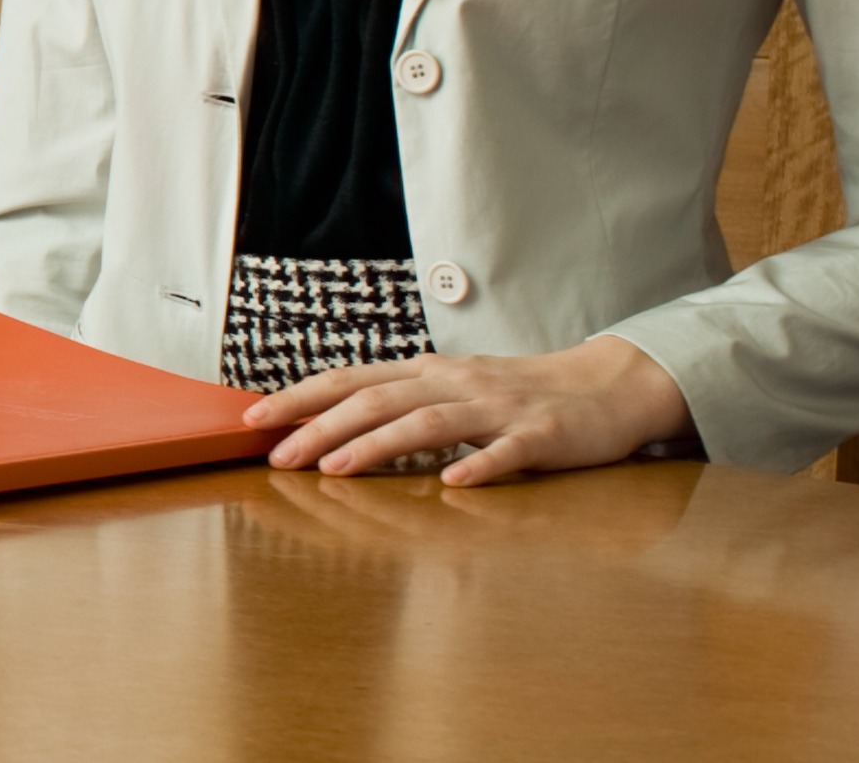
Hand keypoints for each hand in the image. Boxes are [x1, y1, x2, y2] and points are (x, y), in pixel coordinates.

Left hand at [250, 334, 692, 483]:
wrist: (606, 387)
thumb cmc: (519, 394)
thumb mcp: (452, 389)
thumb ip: (400, 401)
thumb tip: (330, 419)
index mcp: (429, 373)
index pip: (352, 380)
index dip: (301, 397)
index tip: (253, 418)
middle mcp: (456, 383)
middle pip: (377, 401)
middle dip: (321, 427)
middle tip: (277, 456)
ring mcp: (499, 408)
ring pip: (429, 422)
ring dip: (378, 445)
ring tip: (336, 469)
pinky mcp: (542, 436)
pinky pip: (507, 453)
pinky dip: (479, 467)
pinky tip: (452, 485)